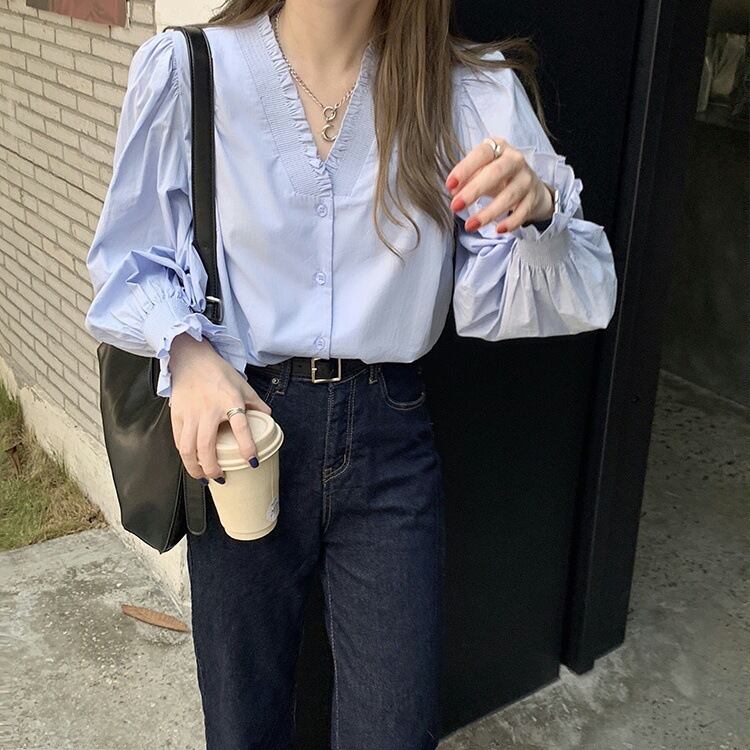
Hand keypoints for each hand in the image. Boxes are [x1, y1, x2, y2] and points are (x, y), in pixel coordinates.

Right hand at [168, 332, 271, 481]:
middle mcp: (209, 409)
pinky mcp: (177, 415)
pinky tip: (192, 462)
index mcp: (230, 400)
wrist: (191, 359)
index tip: (252, 461)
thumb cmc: (219, 372)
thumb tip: (268, 420)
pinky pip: (179, 441)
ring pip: (188, 448)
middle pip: (207, 446)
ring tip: (203, 476)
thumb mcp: (243, 386)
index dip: (247, 446)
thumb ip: (257, 404)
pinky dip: (185, 456)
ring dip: (195, 467)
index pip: (241, 426)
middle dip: (213, 467)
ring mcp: (191, 413)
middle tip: (220, 477)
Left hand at [445, 136, 554, 233]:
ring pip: (509, 196)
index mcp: (498, 147)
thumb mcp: (481, 171)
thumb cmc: (498, 176)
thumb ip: (467, 178)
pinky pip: (522, 212)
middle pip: (496, 173)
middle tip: (455, 206)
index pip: (482, 154)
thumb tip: (454, 191)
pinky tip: (498, 230)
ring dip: (488, 213)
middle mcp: (515, 160)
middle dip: (474, 191)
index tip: (449, 186)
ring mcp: (526, 179)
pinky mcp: (533, 198)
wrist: (529, 186)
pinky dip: (510, 222)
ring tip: (470, 225)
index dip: (464, 169)